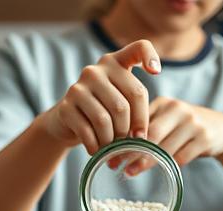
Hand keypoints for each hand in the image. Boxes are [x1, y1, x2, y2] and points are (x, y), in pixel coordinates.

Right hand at [36, 40, 160, 153]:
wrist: (68, 123)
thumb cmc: (103, 113)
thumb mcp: (120, 102)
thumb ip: (134, 109)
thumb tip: (141, 137)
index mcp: (116, 63)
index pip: (139, 47)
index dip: (150, 56)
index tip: (156, 72)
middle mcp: (96, 70)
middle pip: (125, 104)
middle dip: (130, 130)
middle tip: (129, 144)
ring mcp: (79, 86)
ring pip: (105, 120)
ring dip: (112, 141)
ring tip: (113, 149)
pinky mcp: (66, 106)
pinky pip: (88, 131)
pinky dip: (96, 146)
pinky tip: (98, 151)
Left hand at [110, 97, 222, 174]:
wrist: (222, 129)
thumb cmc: (185, 128)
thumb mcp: (167, 120)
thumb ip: (147, 127)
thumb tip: (115, 146)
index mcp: (165, 103)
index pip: (139, 120)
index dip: (122, 137)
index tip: (107, 151)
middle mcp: (178, 109)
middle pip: (150, 133)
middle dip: (130, 150)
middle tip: (114, 164)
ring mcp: (193, 123)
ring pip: (165, 146)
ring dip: (145, 162)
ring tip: (130, 172)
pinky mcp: (204, 138)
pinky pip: (182, 156)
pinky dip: (169, 165)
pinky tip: (160, 172)